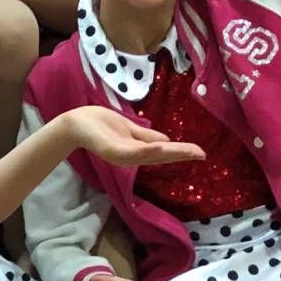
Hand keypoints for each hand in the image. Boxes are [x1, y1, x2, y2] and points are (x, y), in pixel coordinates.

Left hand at [62, 106, 205, 167]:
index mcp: (139, 150)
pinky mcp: (114, 151)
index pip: (165, 151)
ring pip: (152, 154)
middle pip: (162, 155)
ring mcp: (124, 155)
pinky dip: (149, 149)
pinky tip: (163, 146)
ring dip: (172, 152)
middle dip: (183, 154)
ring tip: (190, 151)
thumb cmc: (102, 124)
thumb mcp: (131, 130)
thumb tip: (170, 141)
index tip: (203, 153)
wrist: (77, 124)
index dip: (183, 152)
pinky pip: (134, 152)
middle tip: (203, 154)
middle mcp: (133, 156)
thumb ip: (148, 136)